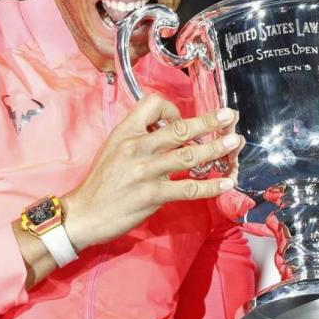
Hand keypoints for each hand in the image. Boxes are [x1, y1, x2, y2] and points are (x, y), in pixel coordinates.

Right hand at [61, 94, 243, 250]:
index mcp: (126, 131)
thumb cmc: (101, 182)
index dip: (173, 109)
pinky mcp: (152, 195)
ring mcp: (145, 171)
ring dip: (216, 148)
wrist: (82, 213)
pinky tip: (225, 183)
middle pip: (180, 128)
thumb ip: (139, 137)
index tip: (181, 121)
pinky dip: (210, 186)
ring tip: (235, 143)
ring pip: (188, 155)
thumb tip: (167, 130)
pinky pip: (188, 188)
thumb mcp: (113, 147)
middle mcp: (137, 147)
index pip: (154, 104)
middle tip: (230, 116)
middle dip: (209, 122)